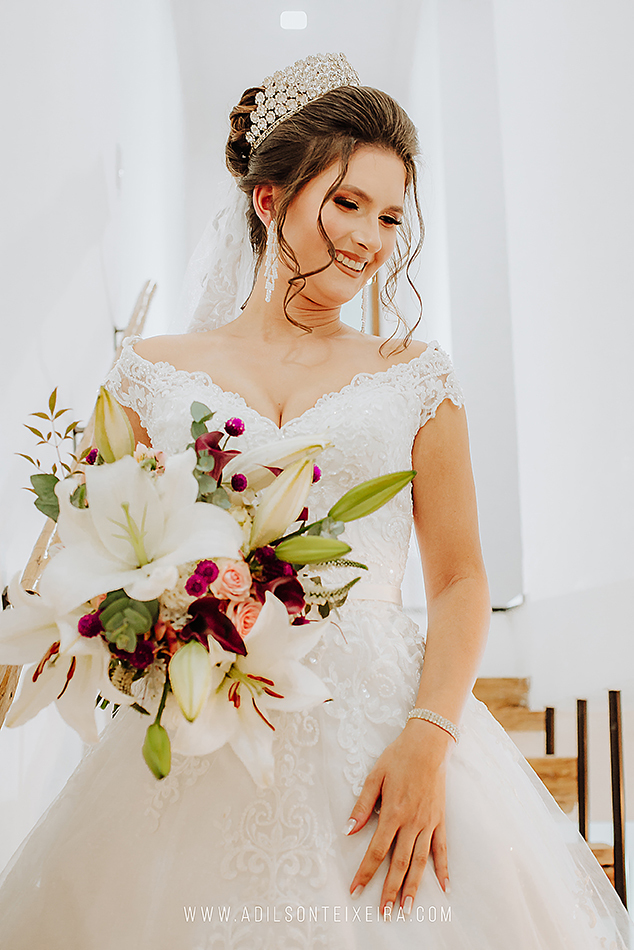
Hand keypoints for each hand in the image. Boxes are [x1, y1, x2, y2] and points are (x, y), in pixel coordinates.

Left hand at [344, 720, 451, 917]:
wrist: (428, 745)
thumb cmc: (398, 758)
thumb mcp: (375, 777)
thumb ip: (362, 806)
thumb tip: (348, 830)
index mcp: (393, 813)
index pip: (376, 851)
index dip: (366, 873)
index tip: (355, 890)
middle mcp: (412, 823)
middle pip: (400, 864)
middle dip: (389, 890)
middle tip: (383, 913)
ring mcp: (429, 823)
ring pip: (421, 863)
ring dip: (413, 888)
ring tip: (406, 909)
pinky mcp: (440, 820)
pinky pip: (442, 849)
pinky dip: (443, 870)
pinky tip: (444, 888)